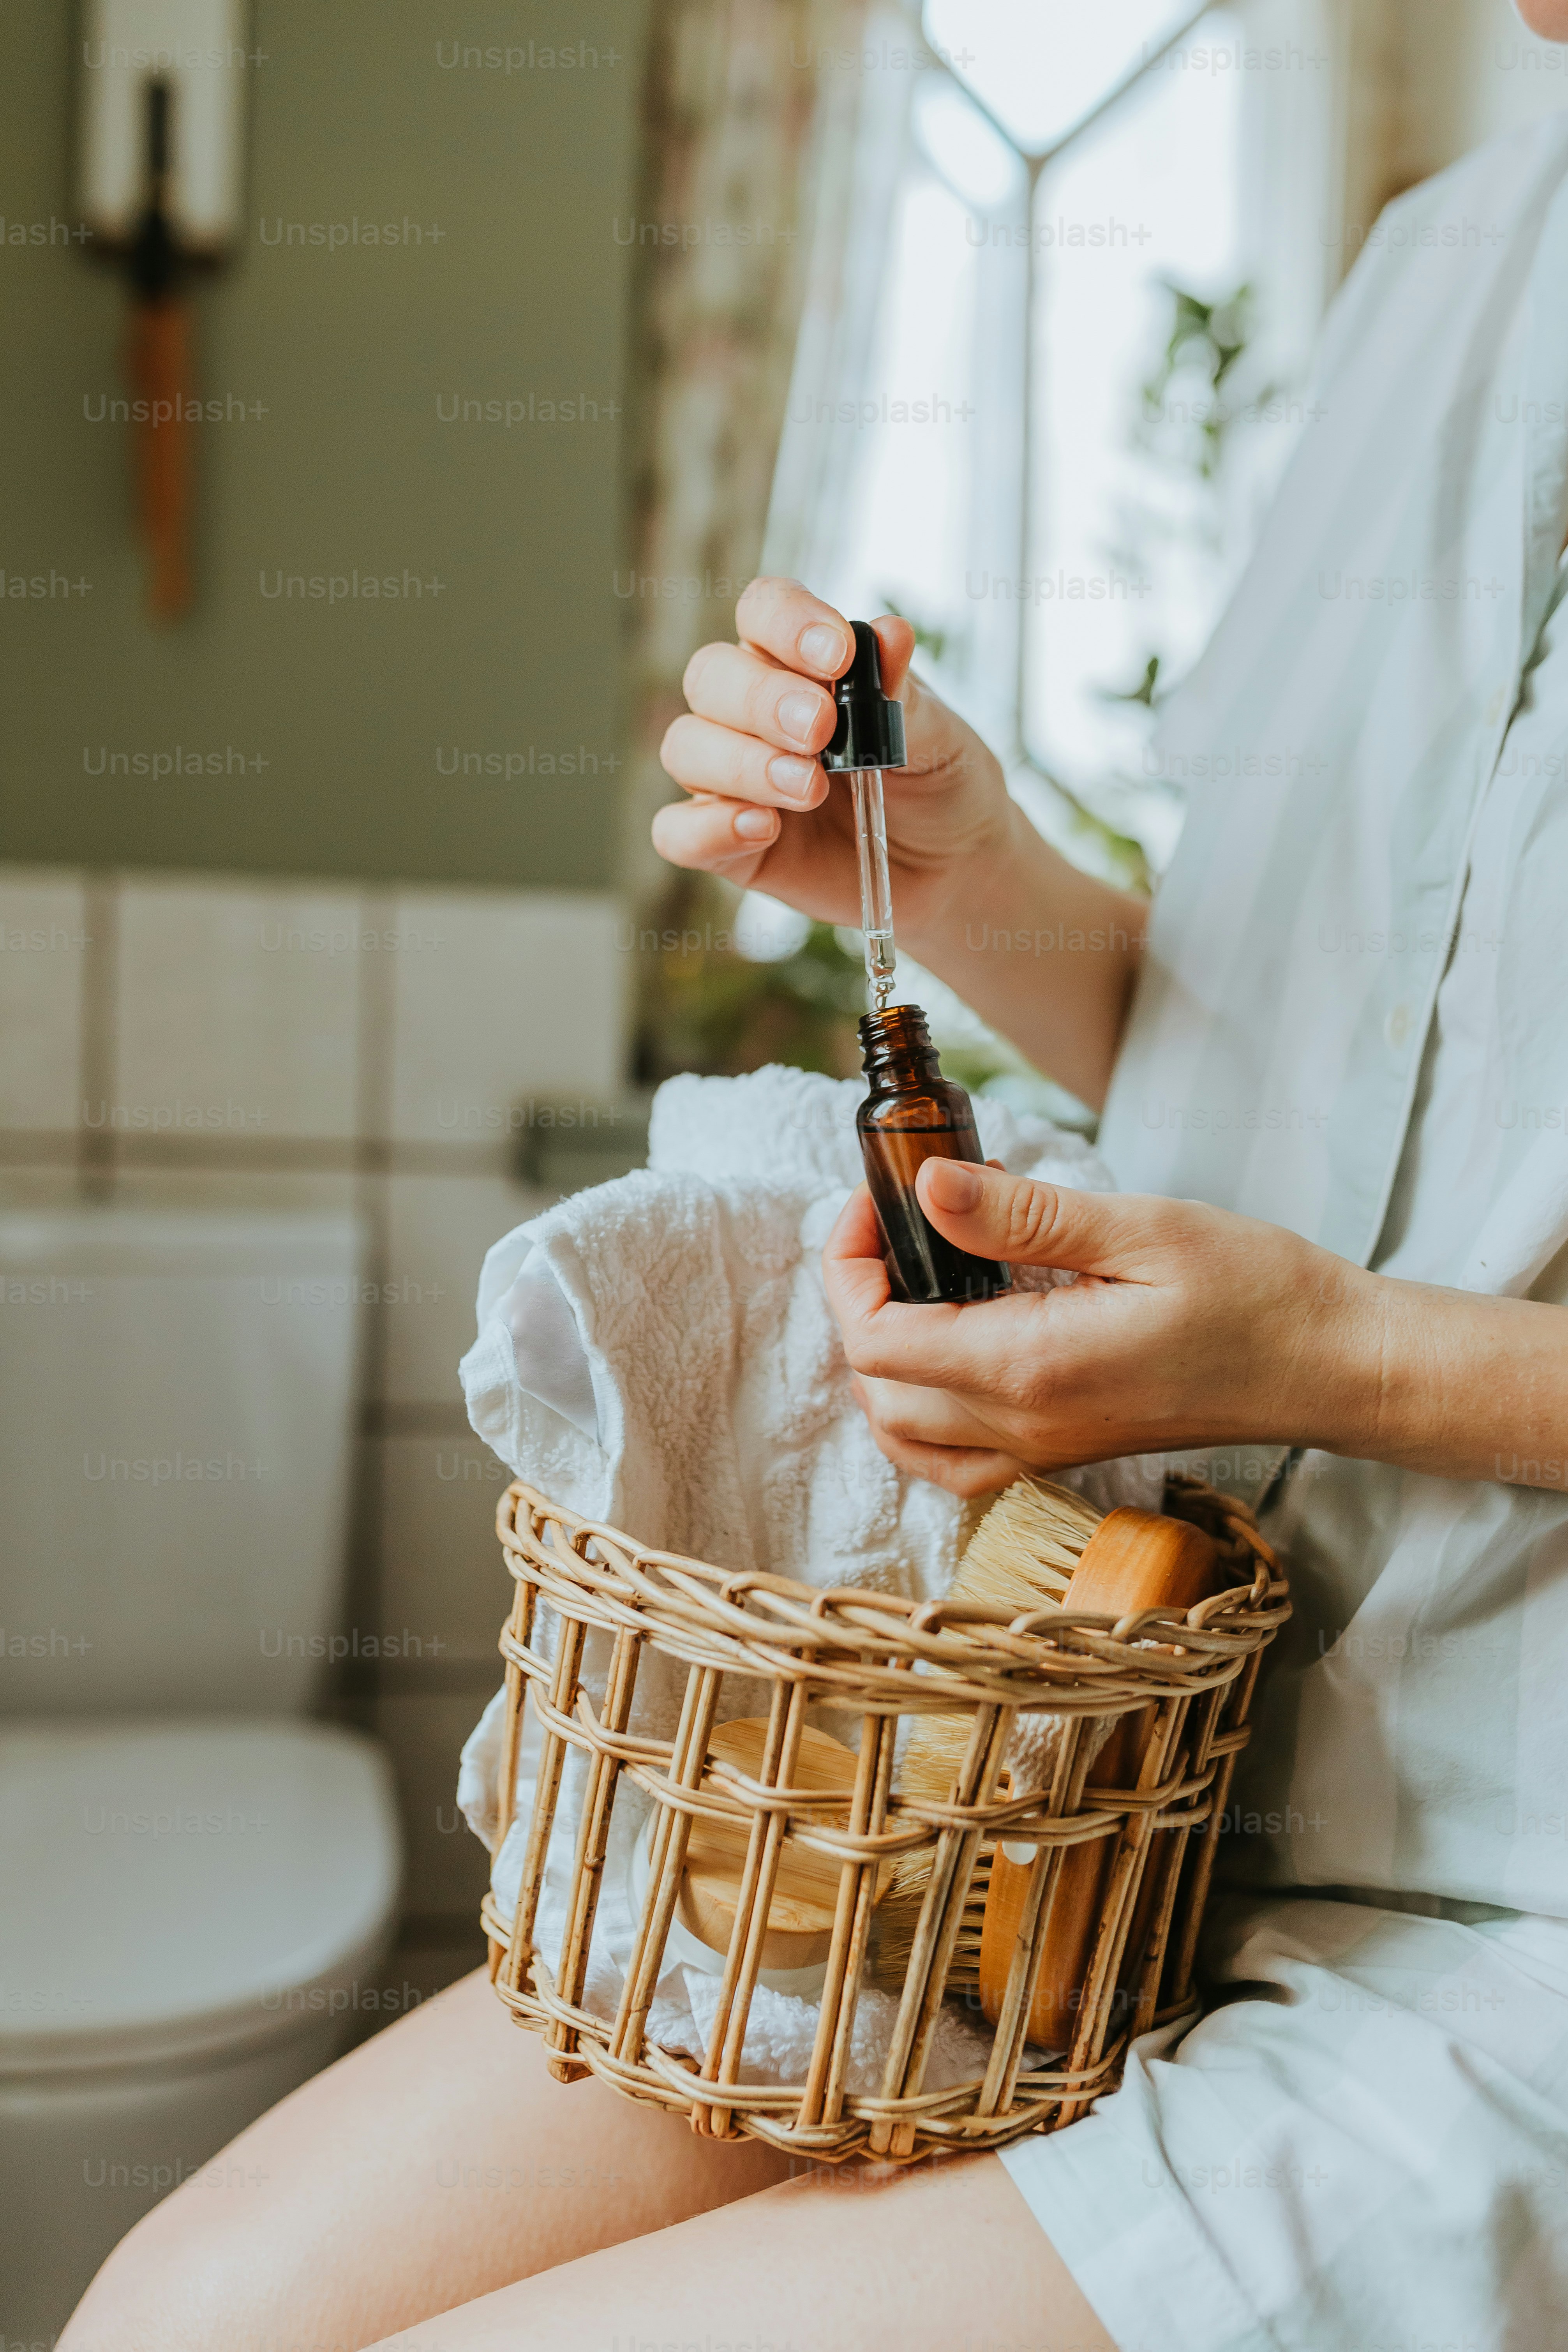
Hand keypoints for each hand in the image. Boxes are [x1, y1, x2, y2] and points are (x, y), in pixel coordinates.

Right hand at [653, 577, 1016, 955]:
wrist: (953, 867)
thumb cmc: (939, 784)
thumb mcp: (937, 736)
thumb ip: (902, 693)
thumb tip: (891, 633)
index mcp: (800, 661)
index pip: (764, 610)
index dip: (788, 623)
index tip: (837, 656)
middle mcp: (751, 711)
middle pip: (711, 676)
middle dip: (762, 700)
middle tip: (819, 730)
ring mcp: (731, 778)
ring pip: (686, 746)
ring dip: (742, 763)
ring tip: (809, 789)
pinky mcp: (726, 844)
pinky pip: (677, 831)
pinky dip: (708, 828)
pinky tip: (761, 830)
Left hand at [822, 1158, 1378, 1496]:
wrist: (1329, 1367)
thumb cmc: (1256, 1293)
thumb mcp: (1140, 1229)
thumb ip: (1025, 1214)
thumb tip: (928, 1187)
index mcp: (1032, 1369)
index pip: (876, 1340)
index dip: (849, 1266)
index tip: (877, 1200)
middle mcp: (1026, 1426)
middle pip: (876, 1387)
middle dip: (859, 1300)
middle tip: (895, 1223)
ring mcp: (1044, 1452)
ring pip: (904, 1434)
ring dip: (881, 1360)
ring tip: (915, 1279)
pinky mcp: (1065, 1454)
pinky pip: (955, 1460)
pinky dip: (922, 1412)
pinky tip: (949, 1347)